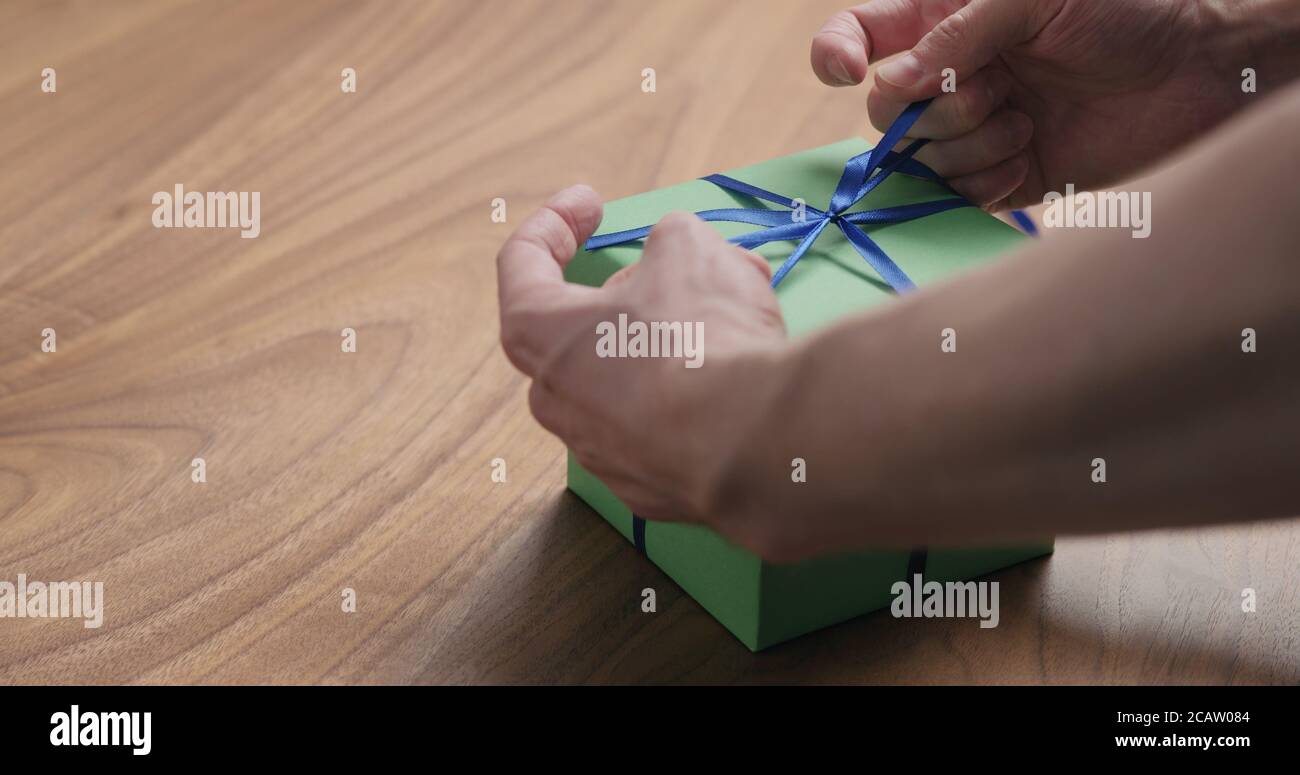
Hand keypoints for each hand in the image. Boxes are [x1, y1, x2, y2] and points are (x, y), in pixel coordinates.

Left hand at [497, 186, 786, 545]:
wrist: (755, 445)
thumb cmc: (701, 339)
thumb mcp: (688, 249)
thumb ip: (668, 241)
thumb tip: (675, 256)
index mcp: (542, 337)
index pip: (522, 266)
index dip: (555, 222)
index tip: (591, 202)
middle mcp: (558, 403)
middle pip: (585, 329)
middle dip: (640, 289)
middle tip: (689, 266)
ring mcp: (602, 453)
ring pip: (631, 378)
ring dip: (676, 339)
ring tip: (741, 314)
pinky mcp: (649, 488)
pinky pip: (665, 426)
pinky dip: (696, 394)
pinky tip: (742, 377)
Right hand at [811, 0, 1248, 208]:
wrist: (1197, 72)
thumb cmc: (1123, 11)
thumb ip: (954, 34)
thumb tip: (890, 84)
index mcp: (942, 21)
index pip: (857, 38)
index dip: (836, 56)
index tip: (849, 73)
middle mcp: (947, 79)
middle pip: (881, 114)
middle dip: (934, 109)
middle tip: (998, 88)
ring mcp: (971, 131)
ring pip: (917, 161)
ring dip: (970, 144)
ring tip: (1027, 121)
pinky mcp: (998, 179)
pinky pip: (953, 197)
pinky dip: (984, 182)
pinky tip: (1026, 158)